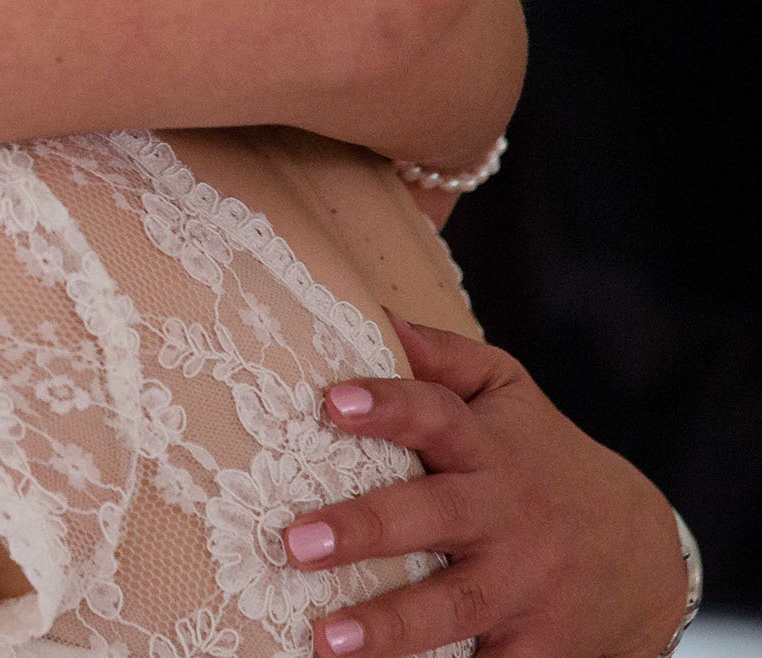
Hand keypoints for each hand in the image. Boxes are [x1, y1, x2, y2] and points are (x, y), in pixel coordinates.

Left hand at [282, 315, 686, 657]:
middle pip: (435, 517)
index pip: (437, 414)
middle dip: (366, 529)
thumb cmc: (542, 460)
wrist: (644, 557)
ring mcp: (524, 584)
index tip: (331, 401)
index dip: (388, 405)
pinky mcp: (538, 647)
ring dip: (389, 627)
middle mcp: (505, 515)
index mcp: (490, 447)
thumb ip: (442, 357)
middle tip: (295, 542)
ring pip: (454, 604)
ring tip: (325, 642)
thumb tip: (371, 313)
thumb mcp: (508, 394)